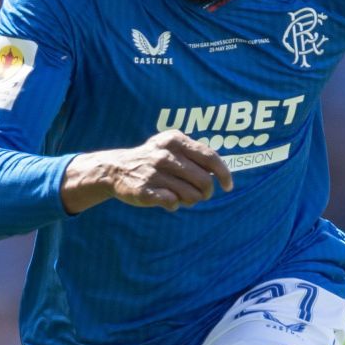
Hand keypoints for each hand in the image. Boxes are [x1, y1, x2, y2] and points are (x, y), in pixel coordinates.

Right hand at [62, 131, 233, 213]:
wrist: (115, 169)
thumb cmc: (152, 159)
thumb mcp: (171, 146)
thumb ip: (195, 153)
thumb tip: (220, 170)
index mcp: (175, 141)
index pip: (210, 158)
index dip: (224, 174)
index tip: (228, 186)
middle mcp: (165, 155)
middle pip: (204, 181)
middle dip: (206, 192)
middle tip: (201, 195)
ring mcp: (154, 173)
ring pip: (191, 195)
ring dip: (191, 200)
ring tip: (181, 197)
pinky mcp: (145, 190)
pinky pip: (173, 203)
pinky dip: (174, 204)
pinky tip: (166, 199)